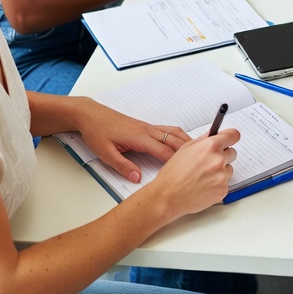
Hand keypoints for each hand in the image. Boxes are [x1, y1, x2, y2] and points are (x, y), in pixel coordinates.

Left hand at [73, 100, 189, 184]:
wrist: (90, 115)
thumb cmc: (97, 132)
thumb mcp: (105, 153)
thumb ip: (123, 166)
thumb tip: (137, 178)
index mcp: (138, 137)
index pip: (163, 150)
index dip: (176, 161)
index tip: (187, 170)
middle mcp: (146, 130)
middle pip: (173, 139)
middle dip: (188, 150)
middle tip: (202, 160)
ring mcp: (147, 127)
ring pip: (172, 132)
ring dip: (186, 141)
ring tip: (198, 151)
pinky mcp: (145, 126)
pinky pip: (166, 130)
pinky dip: (178, 136)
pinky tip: (181, 142)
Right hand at [151, 129, 240, 217]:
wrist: (167, 196)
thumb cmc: (173, 174)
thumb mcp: (185, 149)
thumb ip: (203, 140)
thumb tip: (213, 134)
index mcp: (211, 146)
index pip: (233, 135)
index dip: (230, 137)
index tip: (229, 139)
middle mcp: (219, 160)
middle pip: (232, 153)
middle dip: (223, 156)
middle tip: (208, 162)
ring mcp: (222, 176)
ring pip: (229, 169)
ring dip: (221, 171)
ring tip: (203, 176)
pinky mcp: (223, 191)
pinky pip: (225, 184)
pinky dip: (217, 185)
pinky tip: (204, 186)